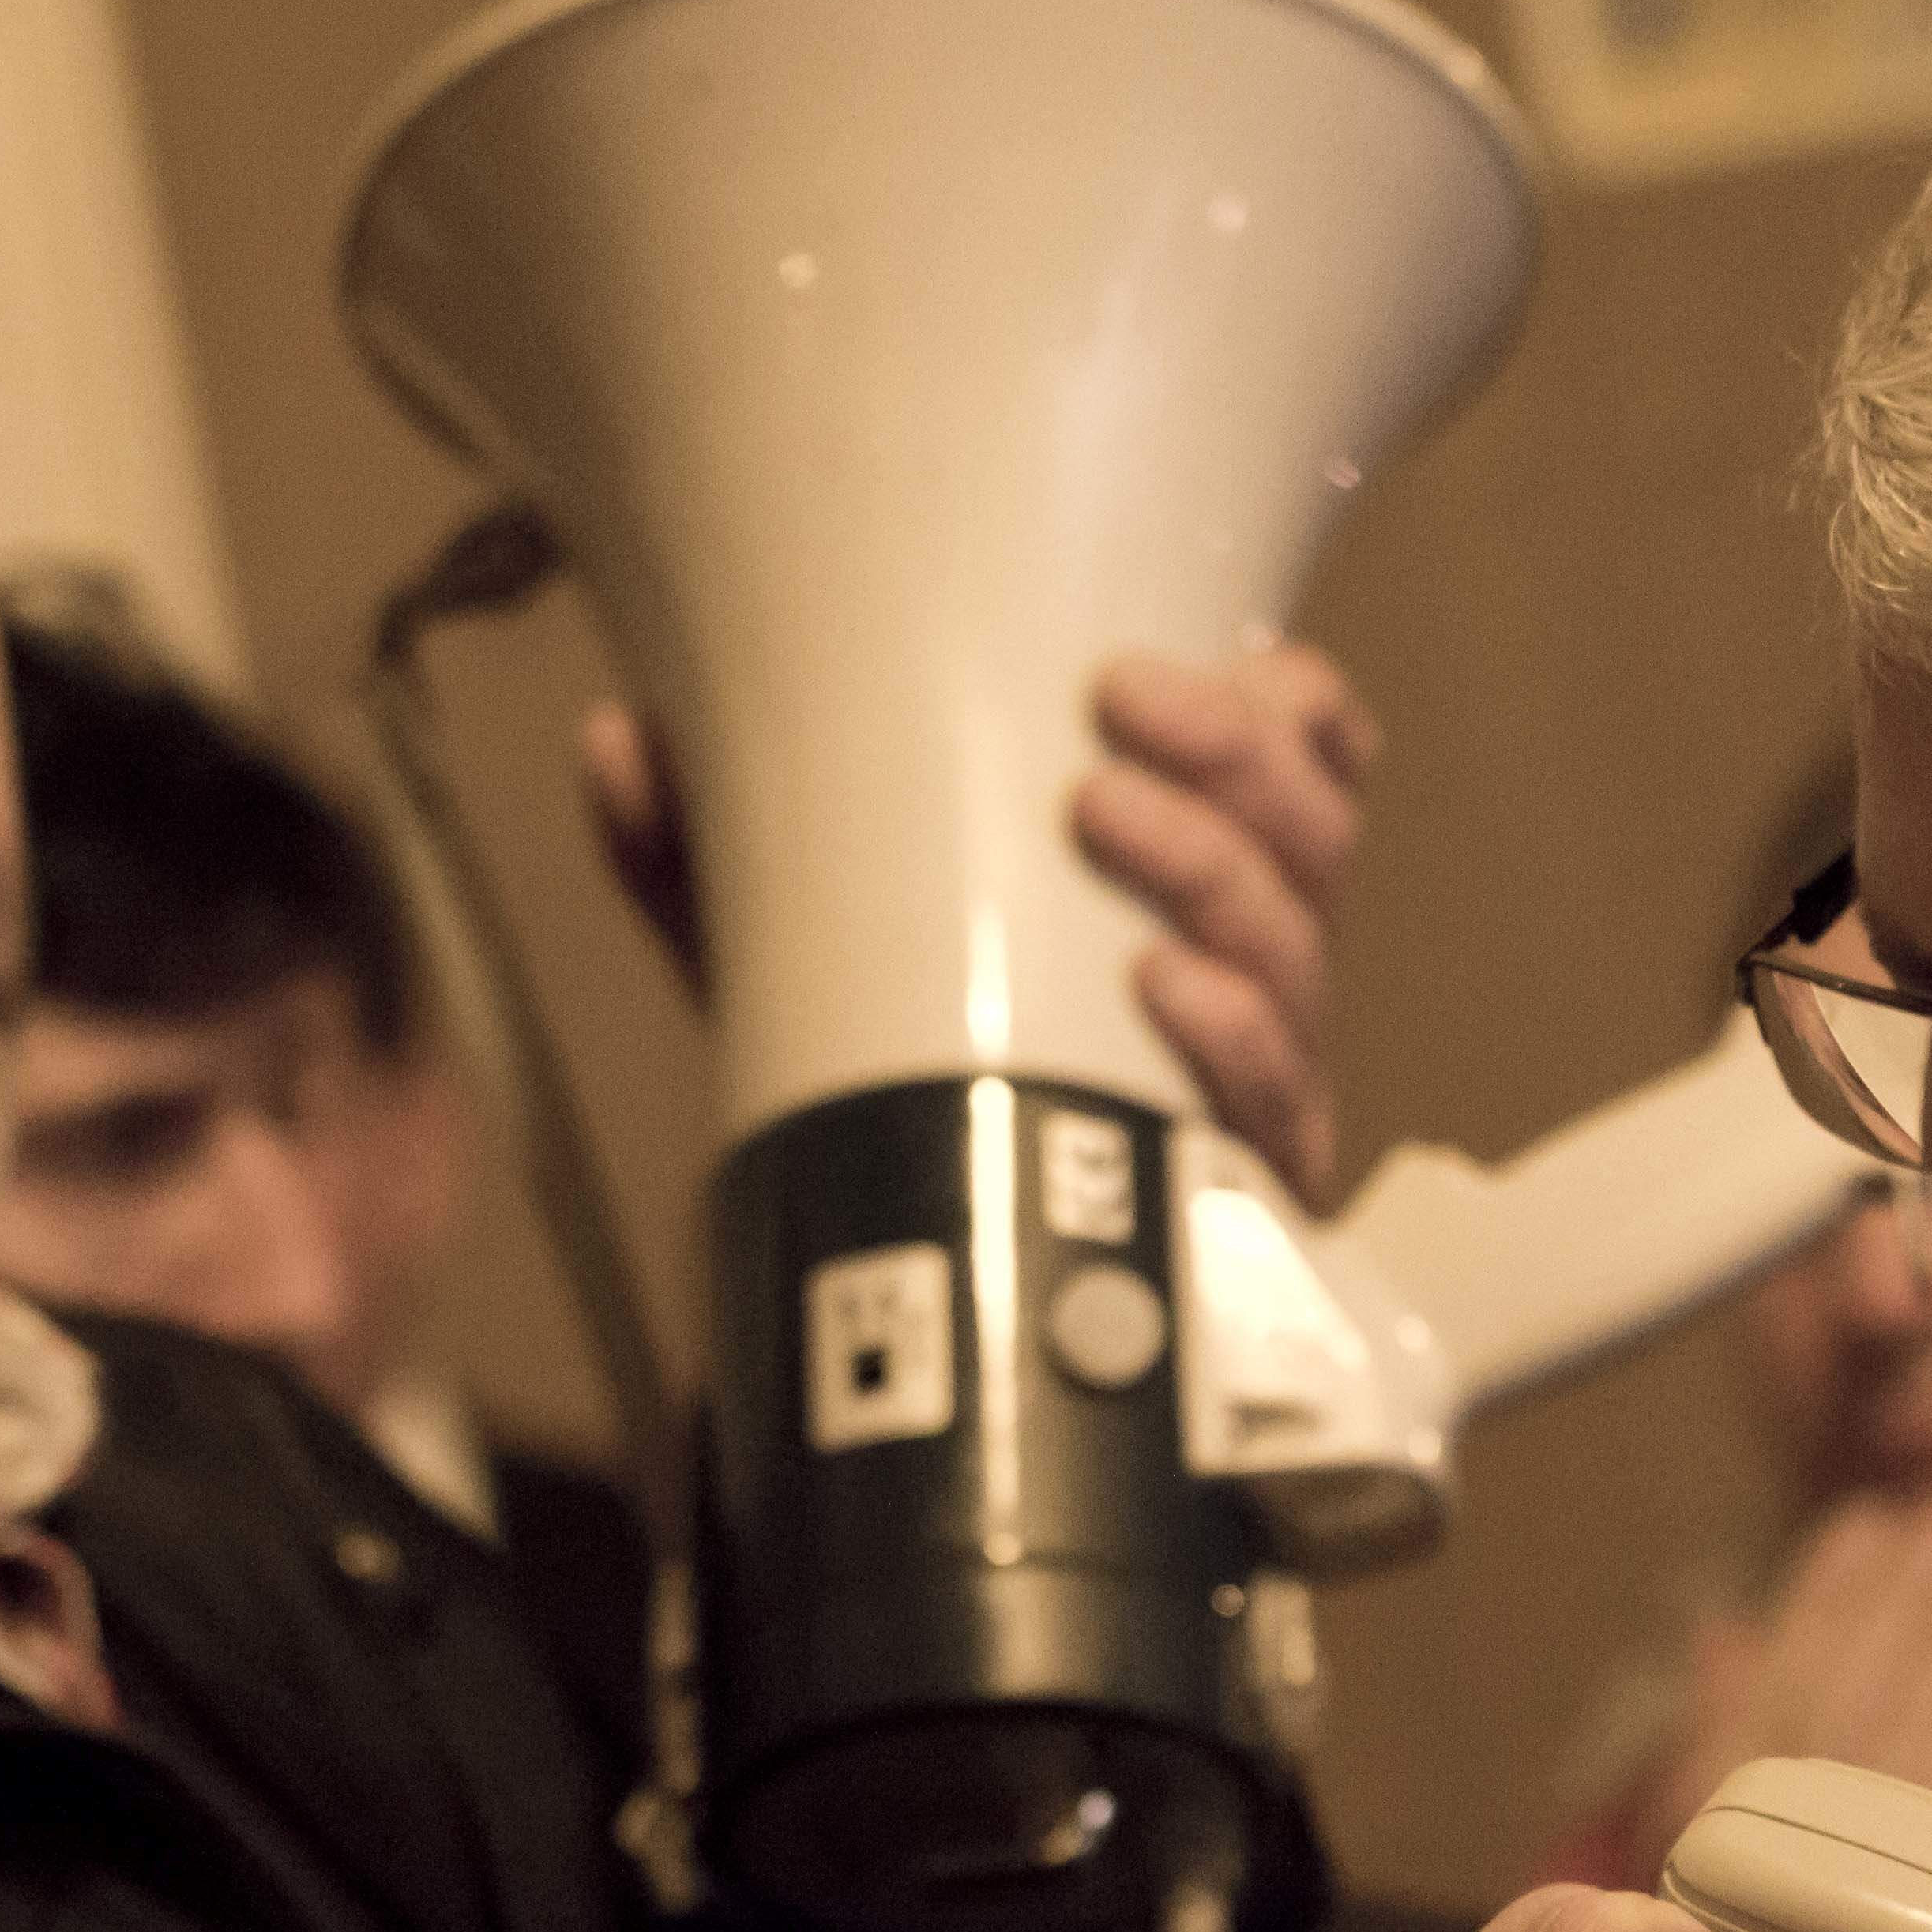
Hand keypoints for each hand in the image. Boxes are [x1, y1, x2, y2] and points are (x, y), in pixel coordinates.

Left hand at [578, 643, 1375, 1207]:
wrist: (899, 1272)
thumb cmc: (890, 1059)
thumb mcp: (797, 942)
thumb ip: (711, 848)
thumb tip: (623, 738)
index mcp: (1186, 866)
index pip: (1304, 757)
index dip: (1278, 701)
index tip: (1156, 659)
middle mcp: (1245, 957)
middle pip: (1308, 830)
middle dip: (1228, 752)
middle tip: (1113, 708)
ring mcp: (1255, 1070)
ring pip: (1297, 946)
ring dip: (1213, 865)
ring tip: (1101, 814)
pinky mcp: (1244, 1185)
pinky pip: (1277, 1098)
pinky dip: (1231, 1032)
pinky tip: (1162, 988)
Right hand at [1703, 1493, 1931, 1817]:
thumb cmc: (1735, 1891)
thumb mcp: (1689, 1812)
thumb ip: (1715, 1715)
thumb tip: (1720, 1626)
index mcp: (1729, 1771)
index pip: (1783, 1657)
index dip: (1831, 1580)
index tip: (1868, 1520)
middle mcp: (1801, 1797)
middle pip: (1865, 1671)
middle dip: (1910, 1593)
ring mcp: (1879, 1836)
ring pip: (1927, 1711)